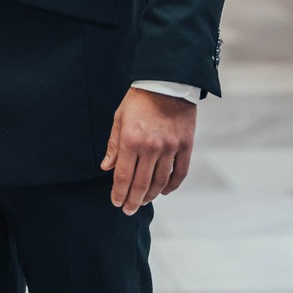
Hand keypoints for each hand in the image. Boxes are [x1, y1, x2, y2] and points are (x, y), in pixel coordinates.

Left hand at [101, 88, 195, 214]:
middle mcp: (151, 147)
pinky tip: (163, 191)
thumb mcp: (120, 118)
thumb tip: (106, 167)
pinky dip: (171, 186)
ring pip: (160, 182)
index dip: (119, 192)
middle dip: (133, 200)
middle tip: (128, 210)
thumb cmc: (140, 99)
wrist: (167, 83)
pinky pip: (179, 173)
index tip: (116, 202)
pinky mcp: (185, 146)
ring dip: (150, 195)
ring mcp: (170, 148)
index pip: (124, 176)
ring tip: (143, 201)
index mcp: (131, 140)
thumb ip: (114, 145)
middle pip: (141, 183)